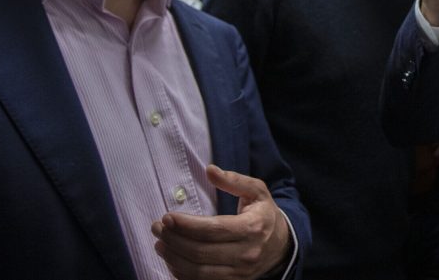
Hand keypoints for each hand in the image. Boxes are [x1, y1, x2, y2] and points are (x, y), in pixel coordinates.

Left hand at [152, 165, 291, 279]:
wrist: (282, 246)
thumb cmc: (264, 214)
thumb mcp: (257, 191)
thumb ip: (234, 180)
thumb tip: (210, 170)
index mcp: (252, 228)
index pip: (213, 229)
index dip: (187, 225)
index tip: (167, 217)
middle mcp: (246, 254)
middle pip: (201, 251)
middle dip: (174, 239)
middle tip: (157, 227)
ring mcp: (239, 273)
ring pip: (198, 271)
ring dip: (173, 258)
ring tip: (159, 243)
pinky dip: (182, 273)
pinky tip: (172, 259)